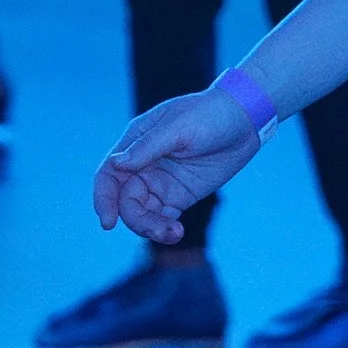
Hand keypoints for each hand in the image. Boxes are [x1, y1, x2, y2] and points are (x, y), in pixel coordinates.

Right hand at [93, 85, 266, 244]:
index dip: (103, 199)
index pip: (109, 175)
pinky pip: (163, 218)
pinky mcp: (179, 196)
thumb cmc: (209, 114)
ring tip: (173, 233)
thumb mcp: (179, 127)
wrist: (244, 121)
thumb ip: (148, 147)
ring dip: (151, 228)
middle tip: (160, 228)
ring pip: (142, 213)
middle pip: (124, 201)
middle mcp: (144, 165)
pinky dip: (165, 230)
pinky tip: (177, 233)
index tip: (108, 223)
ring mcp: (161, 182)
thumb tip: (118, 164)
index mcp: (136, 143)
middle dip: (135, 219)